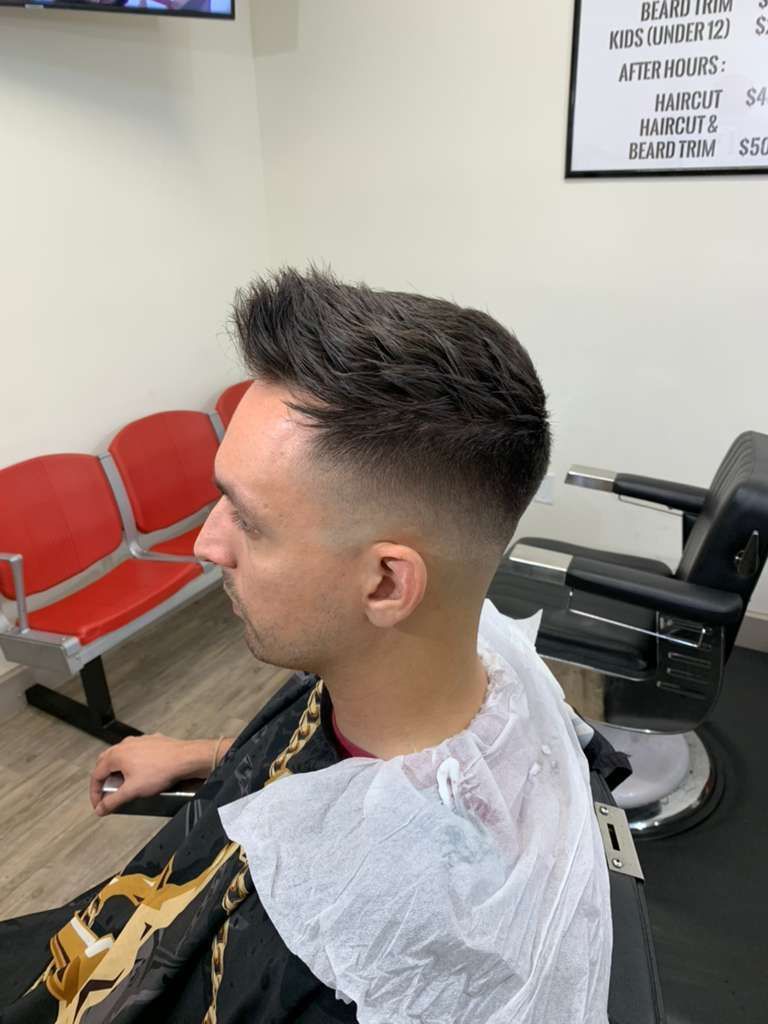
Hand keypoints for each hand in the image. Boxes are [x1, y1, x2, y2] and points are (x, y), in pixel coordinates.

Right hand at [89, 733, 213, 815]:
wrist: (185, 759)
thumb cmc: (161, 770)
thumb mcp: (132, 791)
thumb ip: (113, 801)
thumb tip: (101, 808)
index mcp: (116, 755)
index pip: (96, 775)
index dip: (95, 792)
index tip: (99, 804)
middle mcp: (126, 744)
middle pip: (106, 762)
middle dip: (103, 779)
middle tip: (106, 793)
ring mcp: (139, 741)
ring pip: (121, 755)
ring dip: (117, 770)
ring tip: (123, 784)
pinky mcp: (152, 742)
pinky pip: (137, 752)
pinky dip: (133, 763)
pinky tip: (141, 773)